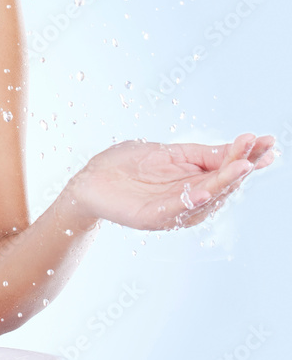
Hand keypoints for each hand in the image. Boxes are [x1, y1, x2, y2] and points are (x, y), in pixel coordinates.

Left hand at [68, 133, 274, 230]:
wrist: (89, 180)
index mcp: (195, 182)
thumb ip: (201, 154)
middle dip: (243, 167)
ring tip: (243, 166)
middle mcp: (190, 199)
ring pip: (206, 197)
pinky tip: (206, 190)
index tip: (270, 143)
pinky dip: (193, 200)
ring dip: (225, 183)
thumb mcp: (169, 152)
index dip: (249, 157)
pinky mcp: (152, 217)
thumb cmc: (126, 165)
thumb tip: (239, 147)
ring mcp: (173, 209)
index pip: (228, 170)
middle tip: (260, 150)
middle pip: (224, 184)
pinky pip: (177, 210)